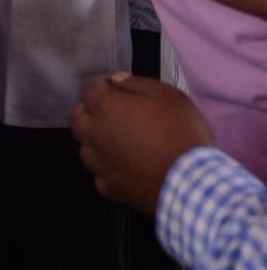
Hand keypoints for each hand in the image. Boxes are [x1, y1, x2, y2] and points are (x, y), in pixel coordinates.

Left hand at [70, 73, 214, 214]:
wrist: (191, 184)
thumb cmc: (182, 133)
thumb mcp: (168, 96)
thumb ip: (137, 84)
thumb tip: (116, 80)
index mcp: (107, 108)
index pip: (88, 89)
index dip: (101, 85)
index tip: (114, 89)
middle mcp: (96, 135)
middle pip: (77, 119)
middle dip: (88, 111)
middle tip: (109, 112)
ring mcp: (101, 164)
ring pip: (84, 148)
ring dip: (94, 141)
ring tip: (115, 140)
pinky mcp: (110, 188)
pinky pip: (99, 175)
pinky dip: (107, 168)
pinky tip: (122, 166)